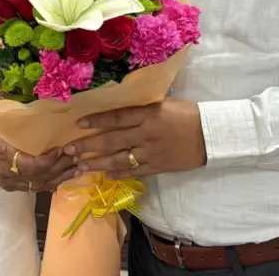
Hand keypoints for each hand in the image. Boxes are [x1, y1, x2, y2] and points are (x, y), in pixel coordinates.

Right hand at [0, 125, 76, 192]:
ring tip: (77, 168)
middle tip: (76, 156)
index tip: (62, 149)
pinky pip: (35, 188)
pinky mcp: (13, 186)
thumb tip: (36, 104)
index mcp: (3, 156)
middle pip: (39, 177)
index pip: (31, 166)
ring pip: (40, 185)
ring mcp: (11, 183)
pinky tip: (64, 177)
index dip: (50, 160)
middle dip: (60, 167)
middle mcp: (8, 174)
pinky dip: (52, 182)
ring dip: (60, 177)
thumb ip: (15, 118)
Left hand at [63, 99, 206, 180]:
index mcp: (148, 114)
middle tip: (68, 150)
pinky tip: (105, 175)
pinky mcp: (157, 167)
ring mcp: (151, 152)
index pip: (117, 117)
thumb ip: (142, 108)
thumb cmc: (187, 113)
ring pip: (119, 159)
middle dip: (88, 146)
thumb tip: (118, 107)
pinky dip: (118, 173)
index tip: (78, 124)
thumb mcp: (163, 103)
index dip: (97, 121)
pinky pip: (134, 171)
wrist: (210, 135)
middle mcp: (146, 134)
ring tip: (80, 166)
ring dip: (97, 163)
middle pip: (112, 140)